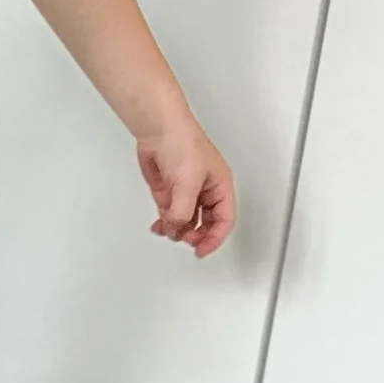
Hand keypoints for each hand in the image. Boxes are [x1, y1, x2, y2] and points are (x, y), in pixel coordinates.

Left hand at [138, 115, 235, 258]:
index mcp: (219, 186)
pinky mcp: (170, 193)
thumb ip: (182, 212)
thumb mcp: (187, 183)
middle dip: (195, 236)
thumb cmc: (182, 143)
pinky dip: (164, 224)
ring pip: (186, 223)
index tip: (200, 251)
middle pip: (206, 224)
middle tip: (184, 240)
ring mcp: (186, 193)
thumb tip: (176, 229)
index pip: (225, 220)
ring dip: (176, 231)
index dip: (214, 238)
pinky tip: (158, 226)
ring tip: (166, 228)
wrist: (159, 131)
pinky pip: (170, 216)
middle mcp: (205, 191)